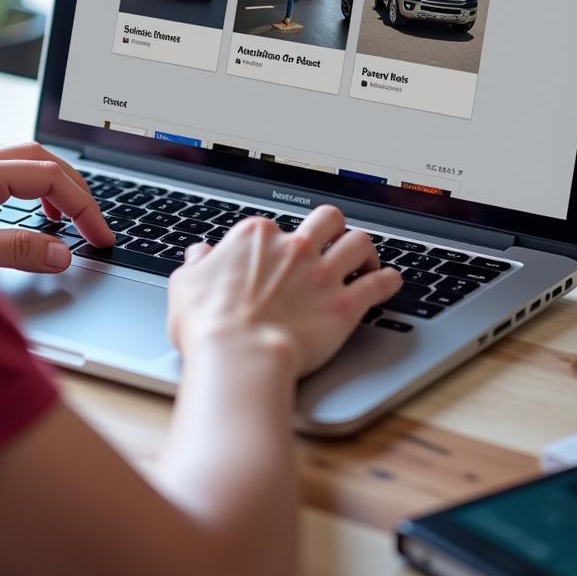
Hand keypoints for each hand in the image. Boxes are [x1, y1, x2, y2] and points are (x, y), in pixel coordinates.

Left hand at [0, 143, 114, 272]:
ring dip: (55, 186)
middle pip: (43, 159)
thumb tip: (62, 253)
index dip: (83, 206)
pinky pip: (8, 174)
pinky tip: (35, 215)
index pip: (51, 177)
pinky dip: (33, 190)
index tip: (100, 236)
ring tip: (72, 220)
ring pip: (26, 163)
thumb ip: (19, 251)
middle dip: (76, 188)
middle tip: (95, 224)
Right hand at [167, 206, 400, 377]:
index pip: (275, 226)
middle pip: (327, 219)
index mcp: (256, 237)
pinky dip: (388, 280)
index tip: (277, 258)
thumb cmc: (209, 325)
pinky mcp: (345, 303)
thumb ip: (197, 265)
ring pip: (359, 242)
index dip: (277, 243)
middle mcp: (294, 246)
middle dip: (332, 228)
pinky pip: (379, 283)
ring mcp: (322, 273)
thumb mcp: (186, 286)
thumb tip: (200, 255)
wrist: (240, 356)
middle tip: (331, 243)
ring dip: (364, 250)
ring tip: (364, 261)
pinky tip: (390, 282)